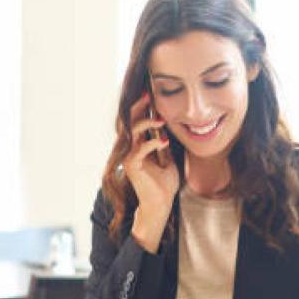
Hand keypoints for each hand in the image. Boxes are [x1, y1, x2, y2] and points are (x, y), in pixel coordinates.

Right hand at [125, 93, 178, 252]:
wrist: (161, 203)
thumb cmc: (164, 183)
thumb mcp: (168, 158)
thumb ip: (164, 143)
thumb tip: (167, 128)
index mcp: (138, 145)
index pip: (137, 121)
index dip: (143, 107)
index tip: (151, 94)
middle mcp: (130, 148)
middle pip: (131, 121)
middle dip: (139, 107)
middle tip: (149, 95)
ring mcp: (129, 156)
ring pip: (133, 132)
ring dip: (147, 123)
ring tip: (161, 119)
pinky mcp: (131, 165)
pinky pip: (140, 149)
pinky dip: (152, 143)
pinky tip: (164, 142)